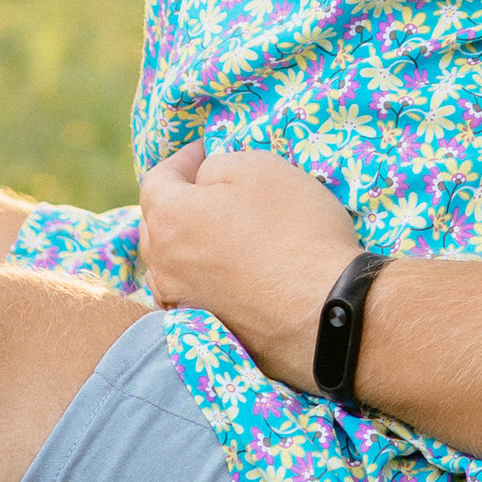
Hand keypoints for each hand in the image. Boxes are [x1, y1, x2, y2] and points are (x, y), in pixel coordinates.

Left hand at [138, 144, 362, 390]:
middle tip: (209, 188)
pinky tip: (225, 271)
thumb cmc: (294, 229)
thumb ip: (217, 165)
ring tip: (217, 230)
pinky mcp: (203, 331)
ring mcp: (179, 303)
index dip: (182, 160)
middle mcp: (162, 266)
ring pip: (169, 262)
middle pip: (157, 223)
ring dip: (186, 241)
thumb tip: (203, 181)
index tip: (206, 150)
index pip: (158, 179)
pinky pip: (187, 292)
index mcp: (169, 219)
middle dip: (179, 200)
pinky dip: (199, 276)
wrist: (324, 310)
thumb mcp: (259, 168)